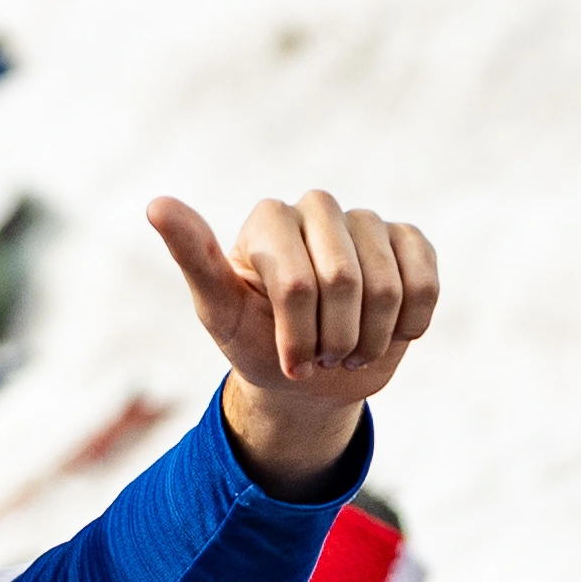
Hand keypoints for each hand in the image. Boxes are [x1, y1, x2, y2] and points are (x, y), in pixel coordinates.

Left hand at [151, 190, 438, 492]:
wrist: (311, 377)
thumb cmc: (255, 342)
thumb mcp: (219, 312)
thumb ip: (194, 258)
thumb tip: (156, 203)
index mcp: (268, 220)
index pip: (297, 283)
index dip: (298, 336)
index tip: (287, 361)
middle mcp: (317, 208)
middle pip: (346, 282)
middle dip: (334, 339)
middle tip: (321, 358)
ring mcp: (366, 222)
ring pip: (388, 286)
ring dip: (370, 339)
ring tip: (349, 350)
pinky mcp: (408, 240)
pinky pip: (424, 281)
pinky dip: (409, 322)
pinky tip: (390, 331)